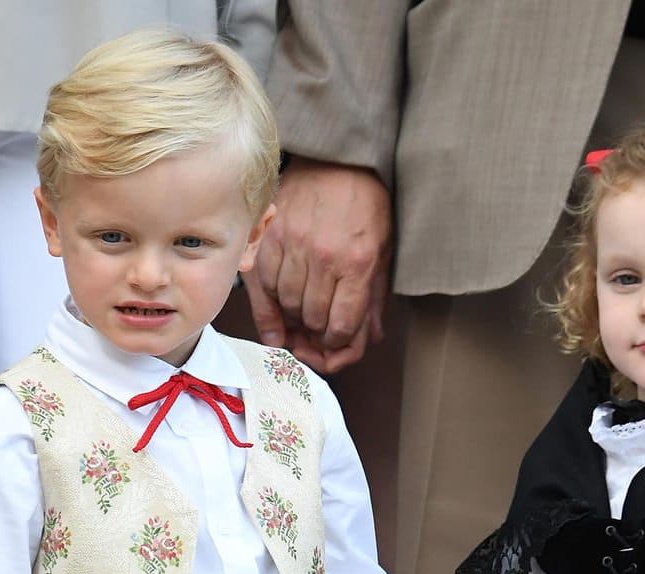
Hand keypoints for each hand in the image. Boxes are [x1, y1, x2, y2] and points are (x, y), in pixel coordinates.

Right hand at [242, 157, 391, 373]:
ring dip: (292, 315)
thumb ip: (373, 298)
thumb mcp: (382, 251)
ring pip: (285, 305)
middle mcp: (323, 257)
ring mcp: (292, 246)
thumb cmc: (364, 206)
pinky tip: (279, 299)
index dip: (337, 342)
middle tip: (316, 328)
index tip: (334, 339)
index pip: (341, 325)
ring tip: (300, 309)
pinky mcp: (268, 237)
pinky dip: (270, 298)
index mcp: (357, 263)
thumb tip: (367, 339)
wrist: (338, 160)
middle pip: (311, 319)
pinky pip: (262, 285)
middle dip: (316, 331)